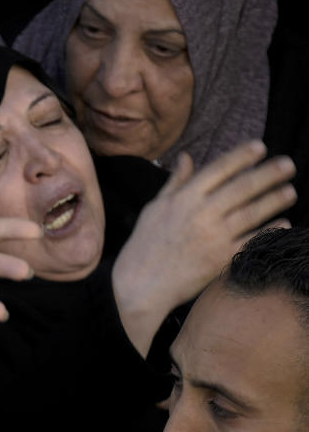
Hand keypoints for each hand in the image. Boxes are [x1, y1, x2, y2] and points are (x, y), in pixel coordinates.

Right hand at [113, 140, 295, 355]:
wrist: (140, 285)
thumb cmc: (144, 245)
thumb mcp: (154, 208)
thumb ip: (175, 182)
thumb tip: (186, 157)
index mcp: (183, 198)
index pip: (218, 170)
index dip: (241, 156)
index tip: (259, 147)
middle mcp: (201, 214)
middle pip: (242, 188)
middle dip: (268, 174)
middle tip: (288, 164)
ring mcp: (214, 237)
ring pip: (252, 212)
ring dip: (275, 200)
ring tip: (291, 190)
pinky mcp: (222, 258)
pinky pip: (253, 241)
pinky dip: (271, 231)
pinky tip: (284, 223)